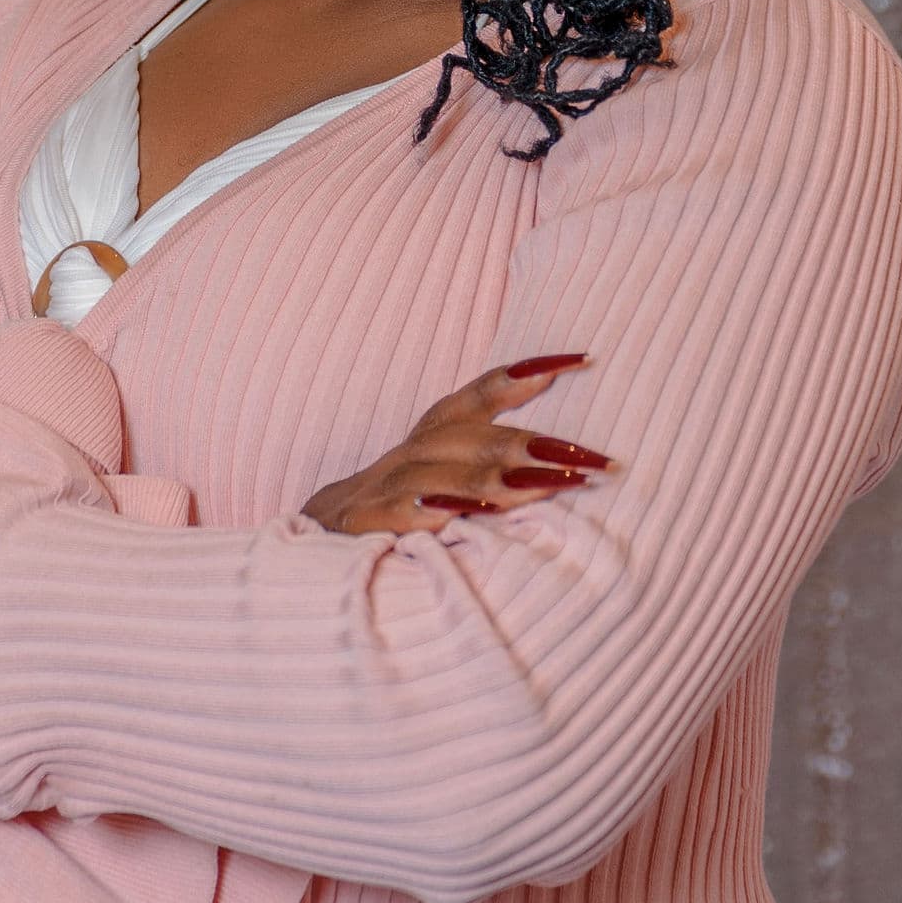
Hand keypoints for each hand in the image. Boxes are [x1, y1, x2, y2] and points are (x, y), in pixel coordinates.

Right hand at [302, 354, 612, 537]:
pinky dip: (425, 511)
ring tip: (546, 487)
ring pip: (440, 474)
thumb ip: (493, 471)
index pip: (479, 395)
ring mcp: (380, 487)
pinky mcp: (357, 523)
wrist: (308, 543)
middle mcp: (409, 454)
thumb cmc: (396, 512)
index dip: (527, 373)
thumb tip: (565, 464)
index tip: (582, 359)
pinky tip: (454, 517)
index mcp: (433, 439)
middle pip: (472, 438)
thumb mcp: (444, 483)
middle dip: (534, 446)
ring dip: (494, 480)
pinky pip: (392, 512)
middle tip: (593, 459)